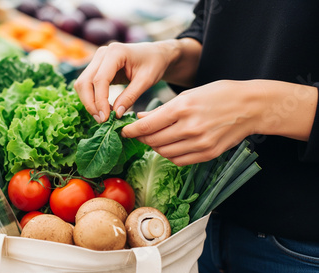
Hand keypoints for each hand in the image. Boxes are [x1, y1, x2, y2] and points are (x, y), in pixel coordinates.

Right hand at [74, 42, 177, 122]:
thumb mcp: (146, 81)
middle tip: (102, 120)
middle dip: (90, 103)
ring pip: (82, 84)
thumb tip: (116, 114)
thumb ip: (130, 97)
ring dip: (89, 102)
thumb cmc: (154, 64)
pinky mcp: (96, 67)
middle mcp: (102, 53)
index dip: (100, 100)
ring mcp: (97, 60)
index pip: (100, 79)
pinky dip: (91, 98)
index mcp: (115, 52)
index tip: (105, 118)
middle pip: (85, 81)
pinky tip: (103, 108)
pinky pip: (87, 84)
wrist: (155, 54)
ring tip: (102, 116)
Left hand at [121, 80, 262, 165]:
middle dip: (141, 138)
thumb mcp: (188, 95)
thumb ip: (163, 110)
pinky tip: (168, 146)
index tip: (124, 131)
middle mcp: (190, 127)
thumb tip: (140, 119)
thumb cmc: (218, 94)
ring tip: (152, 138)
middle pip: (153, 140)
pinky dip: (169, 154)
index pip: (147, 125)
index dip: (131, 130)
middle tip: (136, 134)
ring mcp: (200, 143)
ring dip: (154, 146)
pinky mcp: (207, 154)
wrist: (251, 106)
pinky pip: (179, 160)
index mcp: (182, 108)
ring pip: (164, 152)